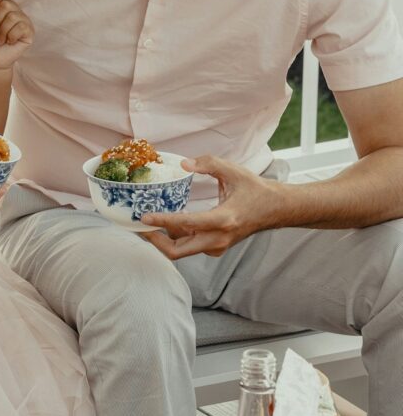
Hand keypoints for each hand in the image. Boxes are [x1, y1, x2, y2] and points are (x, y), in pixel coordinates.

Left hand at [140, 155, 281, 258]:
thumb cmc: (255, 189)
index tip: (144, 218)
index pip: (186, 224)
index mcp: (223, 220)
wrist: (276, 209)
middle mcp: (218, 238)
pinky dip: (176, 238)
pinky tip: (167, 223)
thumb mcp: (233, 171)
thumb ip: (208, 163)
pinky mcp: (216, 247)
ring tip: (148, 223)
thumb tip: (184, 164)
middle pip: (178, 252)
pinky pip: (190, 247)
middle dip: (155, 241)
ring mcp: (217, 246)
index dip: (163, 221)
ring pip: (182, 250)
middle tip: (139, 227)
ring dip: (163, 239)